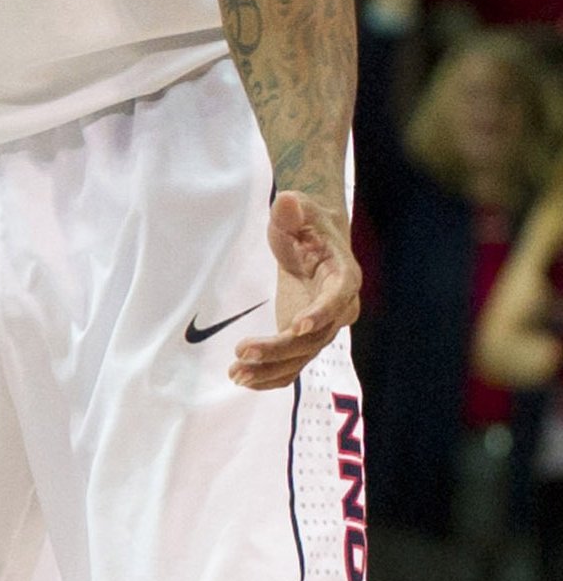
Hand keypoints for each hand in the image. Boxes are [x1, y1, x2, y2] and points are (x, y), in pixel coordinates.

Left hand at [232, 190, 361, 390]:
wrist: (314, 239)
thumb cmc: (306, 223)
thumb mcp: (297, 211)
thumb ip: (291, 210)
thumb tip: (287, 201)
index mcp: (343, 276)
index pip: (337, 299)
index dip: (320, 313)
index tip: (296, 327)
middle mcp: (339, 307)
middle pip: (316, 336)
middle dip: (280, 348)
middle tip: (243, 353)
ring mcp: (324, 326)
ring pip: (303, 356)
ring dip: (271, 369)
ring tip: (236, 374)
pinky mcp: (305, 337)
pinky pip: (294, 362)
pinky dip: (271, 374)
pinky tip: (243, 379)